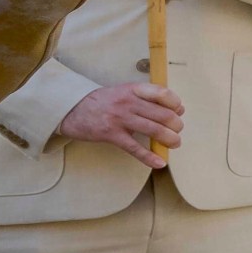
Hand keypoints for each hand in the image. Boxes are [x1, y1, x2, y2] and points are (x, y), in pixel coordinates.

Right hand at [57, 81, 183, 169]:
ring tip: (175, 144)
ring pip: (153, 130)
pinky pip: (135, 148)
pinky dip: (149, 157)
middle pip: (162, 114)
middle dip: (176, 125)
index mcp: (133, 89)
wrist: (72, 109)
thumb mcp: (125, 92)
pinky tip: (159, 163)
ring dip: (169, 139)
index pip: (163, 94)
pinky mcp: (111, 135)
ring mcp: (120, 119)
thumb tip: (177, 109)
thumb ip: (147, 98)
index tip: (179, 111)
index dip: (175, 104)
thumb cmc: (104, 102)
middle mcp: (128, 102)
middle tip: (177, 131)